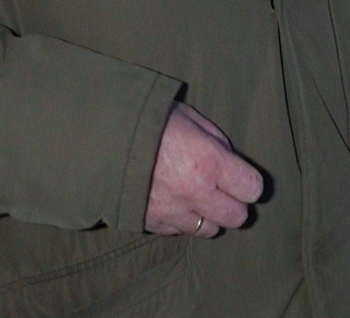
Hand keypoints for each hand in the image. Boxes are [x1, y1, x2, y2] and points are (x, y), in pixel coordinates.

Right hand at [144, 102, 263, 236]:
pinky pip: (179, 231)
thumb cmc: (147, 120)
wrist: (97, 139)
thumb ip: (215, 141)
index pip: (252, 188)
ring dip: (208, 215)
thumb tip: (229, 160)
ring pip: (209, 230)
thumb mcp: (189, 118)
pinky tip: (173, 201)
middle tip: (223, 189)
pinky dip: (182, 220)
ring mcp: (172, 212)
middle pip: (236, 217)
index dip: (249, 182)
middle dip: (234, 203)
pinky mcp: (151, 224)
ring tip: (196, 196)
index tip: (240, 176)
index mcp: (209, 162)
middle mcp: (194, 193)